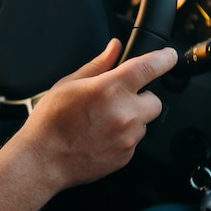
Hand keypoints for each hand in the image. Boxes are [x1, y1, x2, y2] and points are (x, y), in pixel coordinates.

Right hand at [12, 39, 177, 190]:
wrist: (42, 160)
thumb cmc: (50, 123)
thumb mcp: (69, 84)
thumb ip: (98, 65)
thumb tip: (114, 49)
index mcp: (110, 89)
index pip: (150, 67)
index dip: (164, 58)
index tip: (168, 56)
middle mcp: (124, 113)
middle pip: (155, 100)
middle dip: (141, 97)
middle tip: (118, 100)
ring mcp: (127, 138)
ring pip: (144, 123)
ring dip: (132, 119)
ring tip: (103, 122)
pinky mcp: (126, 157)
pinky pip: (134, 141)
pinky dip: (123, 137)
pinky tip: (101, 136)